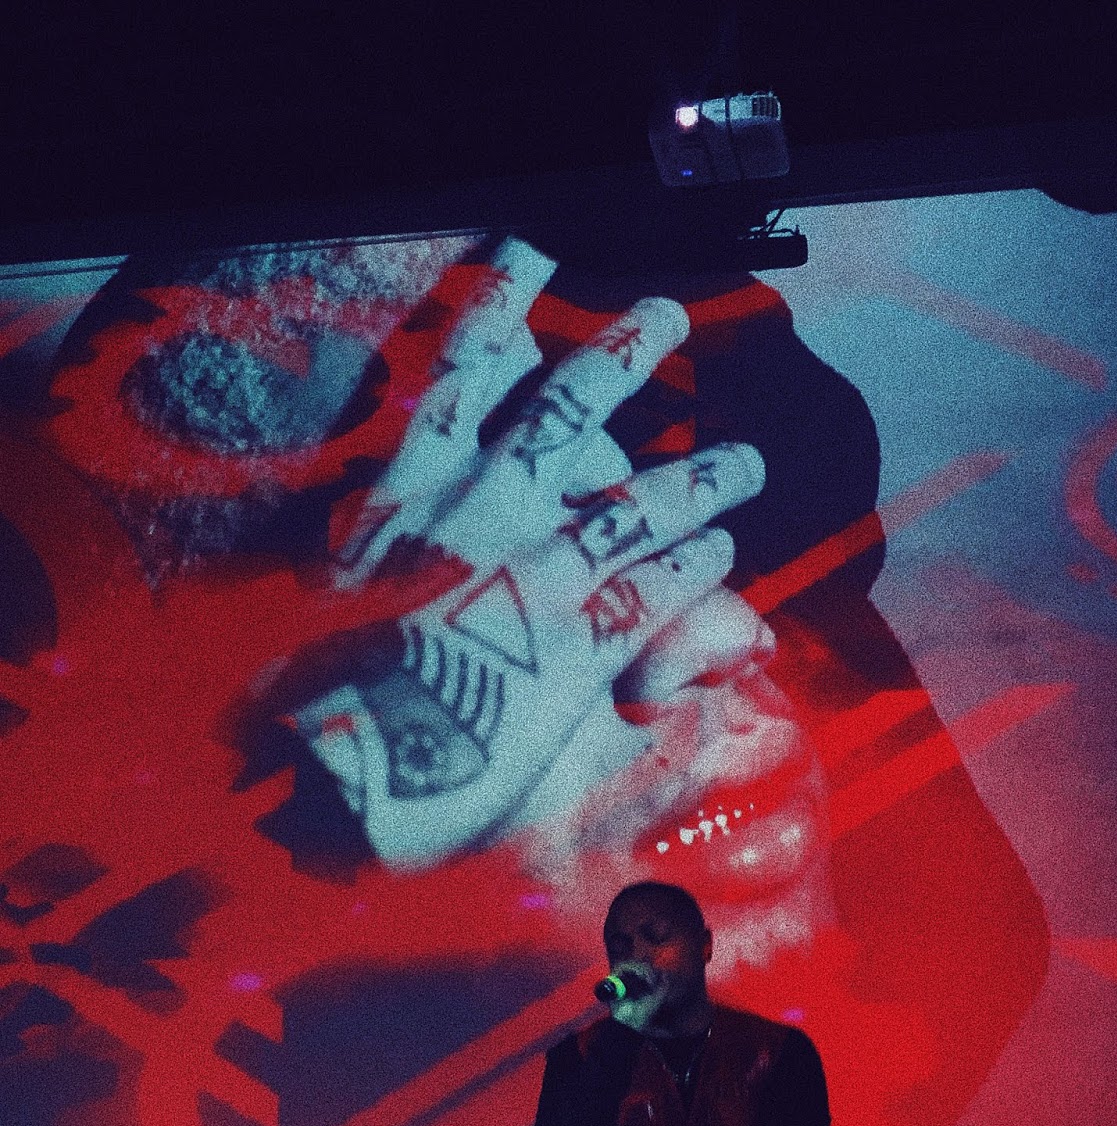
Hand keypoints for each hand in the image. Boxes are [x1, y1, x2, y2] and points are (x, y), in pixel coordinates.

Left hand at [294, 240, 766, 867]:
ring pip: (564, 415)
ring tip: (663, 315)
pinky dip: (489, 321)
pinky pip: (450, 387)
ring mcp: (469, 514)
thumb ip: (636, 750)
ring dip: (622, 361)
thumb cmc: (429, 804)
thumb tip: (695, 706)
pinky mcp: (398, 485)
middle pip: (645, 501)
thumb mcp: (560, 801)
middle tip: (748, 462)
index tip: (725, 556)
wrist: (302, 782)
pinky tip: (519, 264)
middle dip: (705, 481)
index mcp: (585, 646)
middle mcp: (541, 564)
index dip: (709, 570)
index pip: (674, 589)